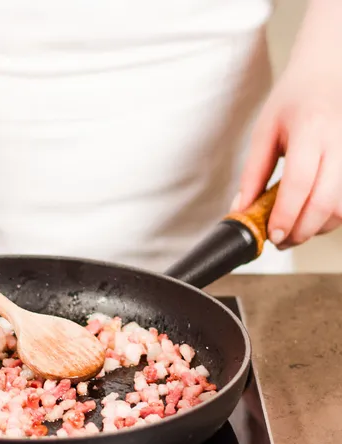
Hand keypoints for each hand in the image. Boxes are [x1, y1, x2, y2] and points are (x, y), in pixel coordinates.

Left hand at [236, 0, 341, 248]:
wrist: (327, 74)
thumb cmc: (293, 101)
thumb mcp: (263, 132)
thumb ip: (252, 173)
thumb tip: (241, 210)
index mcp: (310, 130)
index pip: (300, 182)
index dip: (286, 214)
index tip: (272, 234)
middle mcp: (339, 142)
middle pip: (326, 201)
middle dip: (301, 230)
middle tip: (279, 240)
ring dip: (316, 228)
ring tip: (291, 231)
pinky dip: (329, 218)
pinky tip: (309, 218)